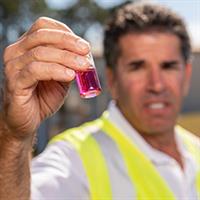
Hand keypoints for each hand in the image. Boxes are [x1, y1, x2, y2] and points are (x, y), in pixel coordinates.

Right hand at [2, 17, 90, 138]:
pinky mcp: (15, 82)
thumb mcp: (61, 77)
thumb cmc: (43, 97)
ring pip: (41, 53)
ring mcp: (13, 66)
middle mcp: (16, 52)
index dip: (66, 33)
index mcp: (27, 47)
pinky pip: (36, 70)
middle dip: (69, 42)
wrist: (27, 120)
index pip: (44, 26)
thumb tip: (86, 55)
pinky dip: (56, 70)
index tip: (84, 45)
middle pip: (42, 35)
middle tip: (87, 51)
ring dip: (67, 58)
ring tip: (84, 66)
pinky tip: (70, 75)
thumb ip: (69, 65)